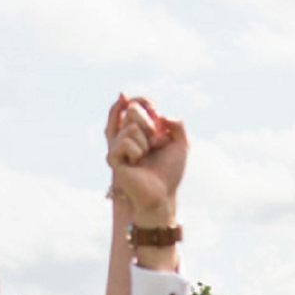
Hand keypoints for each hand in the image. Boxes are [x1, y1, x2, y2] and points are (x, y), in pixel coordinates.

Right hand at [108, 92, 186, 222]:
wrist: (162, 194)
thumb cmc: (169, 171)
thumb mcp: (181, 144)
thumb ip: (177, 123)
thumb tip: (161, 115)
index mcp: (140, 130)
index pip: (135, 104)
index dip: (143, 100)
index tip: (152, 106)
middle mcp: (126, 135)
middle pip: (132, 109)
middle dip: (149, 122)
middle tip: (155, 142)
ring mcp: (117, 146)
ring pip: (131, 127)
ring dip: (146, 143)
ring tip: (145, 157)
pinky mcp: (112, 158)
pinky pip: (125, 142)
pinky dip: (137, 151)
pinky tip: (136, 163)